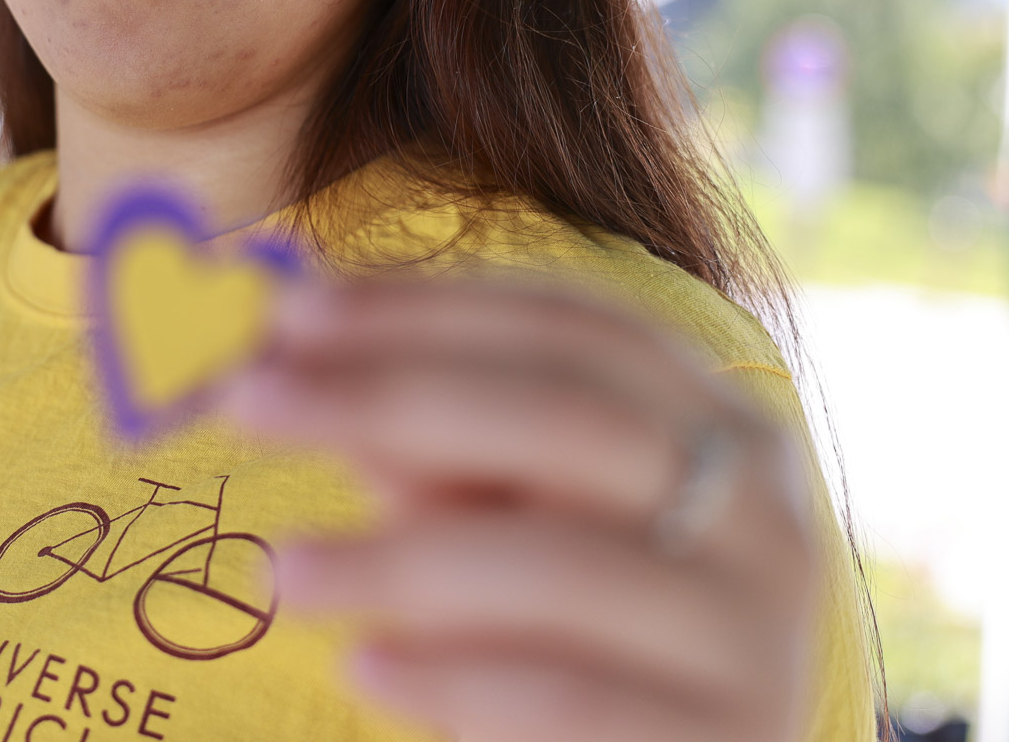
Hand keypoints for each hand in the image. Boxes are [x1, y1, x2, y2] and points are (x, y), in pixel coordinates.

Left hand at [221, 281, 817, 741]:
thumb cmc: (585, 636)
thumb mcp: (511, 520)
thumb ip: (435, 447)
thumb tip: (295, 356)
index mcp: (722, 424)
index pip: (575, 325)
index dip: (427, 307)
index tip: (289, 307)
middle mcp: (762, 518)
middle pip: (569, 420)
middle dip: (390, 396)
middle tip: (246, 402)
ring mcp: (753, 640)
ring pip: (561, 565)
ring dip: (396, 557)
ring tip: (279, 569)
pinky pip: (569, 700)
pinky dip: (453, 679)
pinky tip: (364, 667)